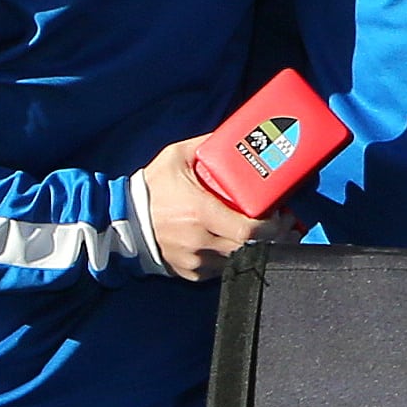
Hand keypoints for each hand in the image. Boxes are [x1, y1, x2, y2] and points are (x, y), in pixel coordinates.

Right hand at [136, 141, 281, 282]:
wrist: (121, 220)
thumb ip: (205, 144)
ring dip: (256, 249)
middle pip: (250, 249)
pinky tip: (241, 245)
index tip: (282, 215)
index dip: (272, 227)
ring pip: (238, 261)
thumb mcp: (175, 157)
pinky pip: (221, 270)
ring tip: (268, 234)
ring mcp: (194, 262)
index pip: (248, 231)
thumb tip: (233, 132)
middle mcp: (199, 241)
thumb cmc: (152, 188)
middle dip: (273, 238)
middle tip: (285, 224)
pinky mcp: (190, 274)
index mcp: (200, 213)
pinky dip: (234, 259)